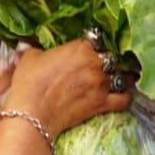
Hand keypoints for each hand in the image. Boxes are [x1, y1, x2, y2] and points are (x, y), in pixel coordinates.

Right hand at [4, 40, 130, 138]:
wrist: (32, 114)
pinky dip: (126, 97)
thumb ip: (41, 51)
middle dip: (107, 62)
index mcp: (80, 47)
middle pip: (111, 58)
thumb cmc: (29, 84)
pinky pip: (125, 99)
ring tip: (116, 80)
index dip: (94, 47)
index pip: (96, 41)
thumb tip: (38, 51)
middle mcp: (95, 63)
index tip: (91, 51)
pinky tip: (123, 96)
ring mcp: (101, 84)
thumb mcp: (31, 57)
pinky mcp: (103, 104)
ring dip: (119, 78)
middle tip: (101, 67)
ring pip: (122, 77)